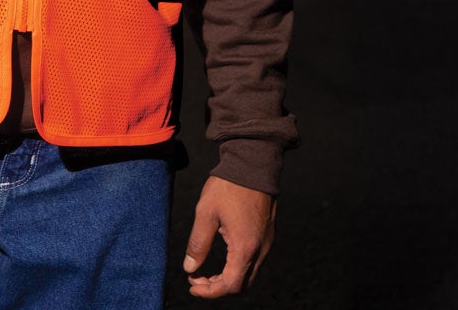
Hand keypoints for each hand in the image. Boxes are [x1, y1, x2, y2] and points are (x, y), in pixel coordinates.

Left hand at [181, 176, 277, 298]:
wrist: (254, 164)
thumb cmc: (229, 186)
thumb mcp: (205, 213)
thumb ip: (198, 243)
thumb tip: (190, 268)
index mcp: (245, 247)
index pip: (230, 285)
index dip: (210, 292)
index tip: (192, 285)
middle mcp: (260, 249)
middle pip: (242, 285)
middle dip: (218, 288)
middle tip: (197, 279)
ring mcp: (267, 243)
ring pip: (249, 274)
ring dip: (228, 278)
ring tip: (206, 272)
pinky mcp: (267, 235)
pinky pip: (254, 261)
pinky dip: (237, 267)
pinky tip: (222, 257)